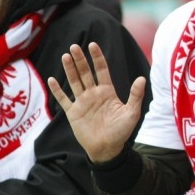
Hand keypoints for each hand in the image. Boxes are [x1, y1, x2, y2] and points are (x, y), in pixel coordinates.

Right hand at [47, 42, 146, 162]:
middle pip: (85, 73)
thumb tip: (142, 78)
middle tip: (74, 46)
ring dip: (69, 69)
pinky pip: (64, 99)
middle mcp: (94, 94)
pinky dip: (58, 90)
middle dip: (80, 60)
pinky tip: (52, 79)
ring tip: (65, 56)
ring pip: (74, 82)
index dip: (97, 58)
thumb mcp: (131, 113)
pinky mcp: (73, 113)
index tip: (93, 45)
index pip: (102, 71)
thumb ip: (135, 96)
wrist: (108, 148)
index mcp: (108, 92)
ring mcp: (82, 102)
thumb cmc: (121, 131)